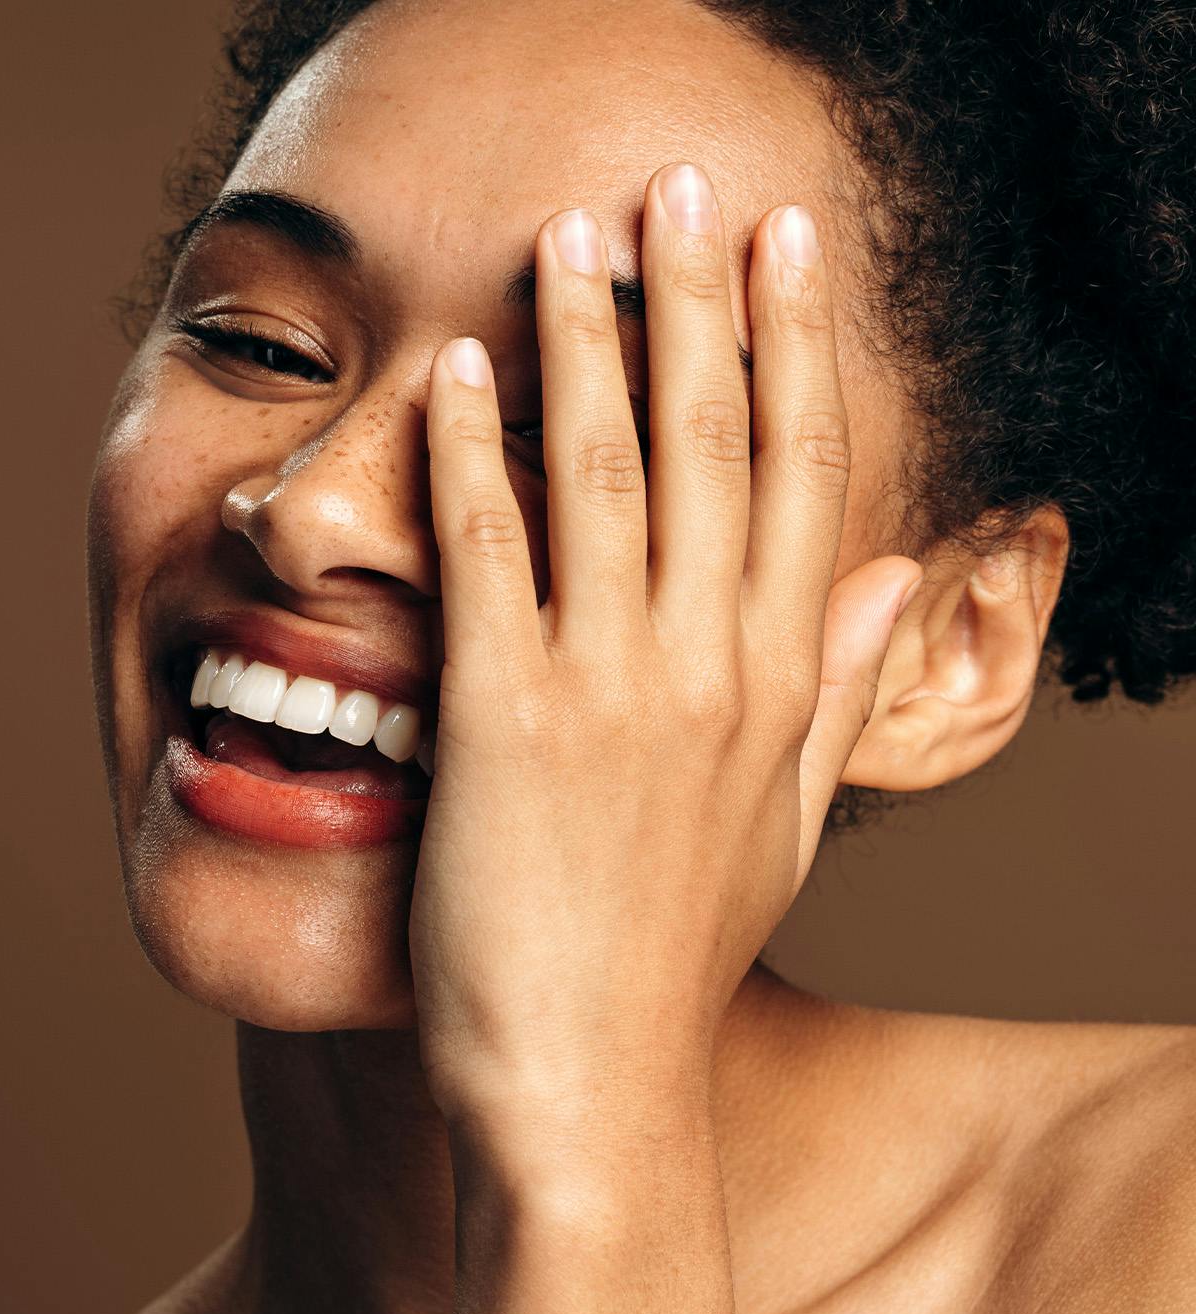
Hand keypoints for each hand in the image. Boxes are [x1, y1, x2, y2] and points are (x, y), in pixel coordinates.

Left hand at [410, 163, 921, 1148]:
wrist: (588, 1082)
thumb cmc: (678, 954)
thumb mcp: (788, 822)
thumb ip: (843, 692)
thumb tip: (901, 577)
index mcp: (780, 682)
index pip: (804, 473)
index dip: (795, 346)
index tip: (783, 245)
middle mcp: (708, 666)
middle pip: (716, 441)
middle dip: (698, 299)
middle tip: (682, 186)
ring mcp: (607, 689)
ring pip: (609, 473)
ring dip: (588, 342)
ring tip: (571, 237)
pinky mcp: (501, 723)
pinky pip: (487, 558)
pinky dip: (474, 455)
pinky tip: (457, 371)